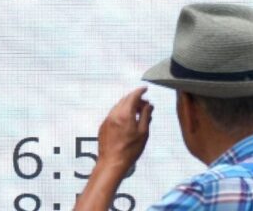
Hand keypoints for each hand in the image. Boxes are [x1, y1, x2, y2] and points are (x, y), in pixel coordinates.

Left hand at [75, 87, 152, 210]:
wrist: (112, 163)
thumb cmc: (130, 150)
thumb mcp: (143, 132)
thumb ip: (146, 116)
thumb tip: (148, 105)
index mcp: (125, 114)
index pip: (133, 96)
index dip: (140, 91)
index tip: (146, 89)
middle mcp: (114, 114)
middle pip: (125, 100)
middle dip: (135, 99)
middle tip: (145, 105)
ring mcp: (107, 120)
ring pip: (119, 106)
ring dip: (128, 106)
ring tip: (138, 114)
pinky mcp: (103, 126)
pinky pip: (113, 114)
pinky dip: (122, 113)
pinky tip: (128, 121)